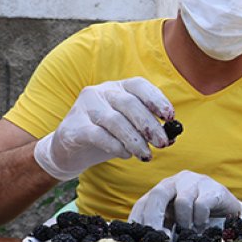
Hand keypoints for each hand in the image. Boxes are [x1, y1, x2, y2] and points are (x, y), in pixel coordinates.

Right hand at [34, 77, 174, 180]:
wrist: (68, 150)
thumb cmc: (106, 137)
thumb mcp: (129, 130)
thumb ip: (149, 130)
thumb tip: (172, 137)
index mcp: (117, 88)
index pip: (139, 85)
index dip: (157, 99)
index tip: (170, 117)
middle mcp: (100, 92)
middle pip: (129, 103)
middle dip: (149, 125)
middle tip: (162, 144)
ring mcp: (85, 108)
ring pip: (115, 120)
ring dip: (135, 140)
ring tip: (146, 155)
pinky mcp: (75, 127)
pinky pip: (99, 135)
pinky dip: (116, 146)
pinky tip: (126, 154)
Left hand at [129, 170, 241, 230]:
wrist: (229, 214)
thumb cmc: (197, 220)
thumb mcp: (175, 223)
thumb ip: (162, 229)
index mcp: (163, 190)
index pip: (143, 203)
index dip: (138, 222)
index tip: (138, 241)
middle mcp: (176, 181)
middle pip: (158, 193)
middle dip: (155, 218)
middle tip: (159, 239)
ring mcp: (196, 182)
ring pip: (182, 201)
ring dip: (184, 222)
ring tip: (189, 233)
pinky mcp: (214, 189)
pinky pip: (202, 205)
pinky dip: (200, 221)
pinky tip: (202, 227)